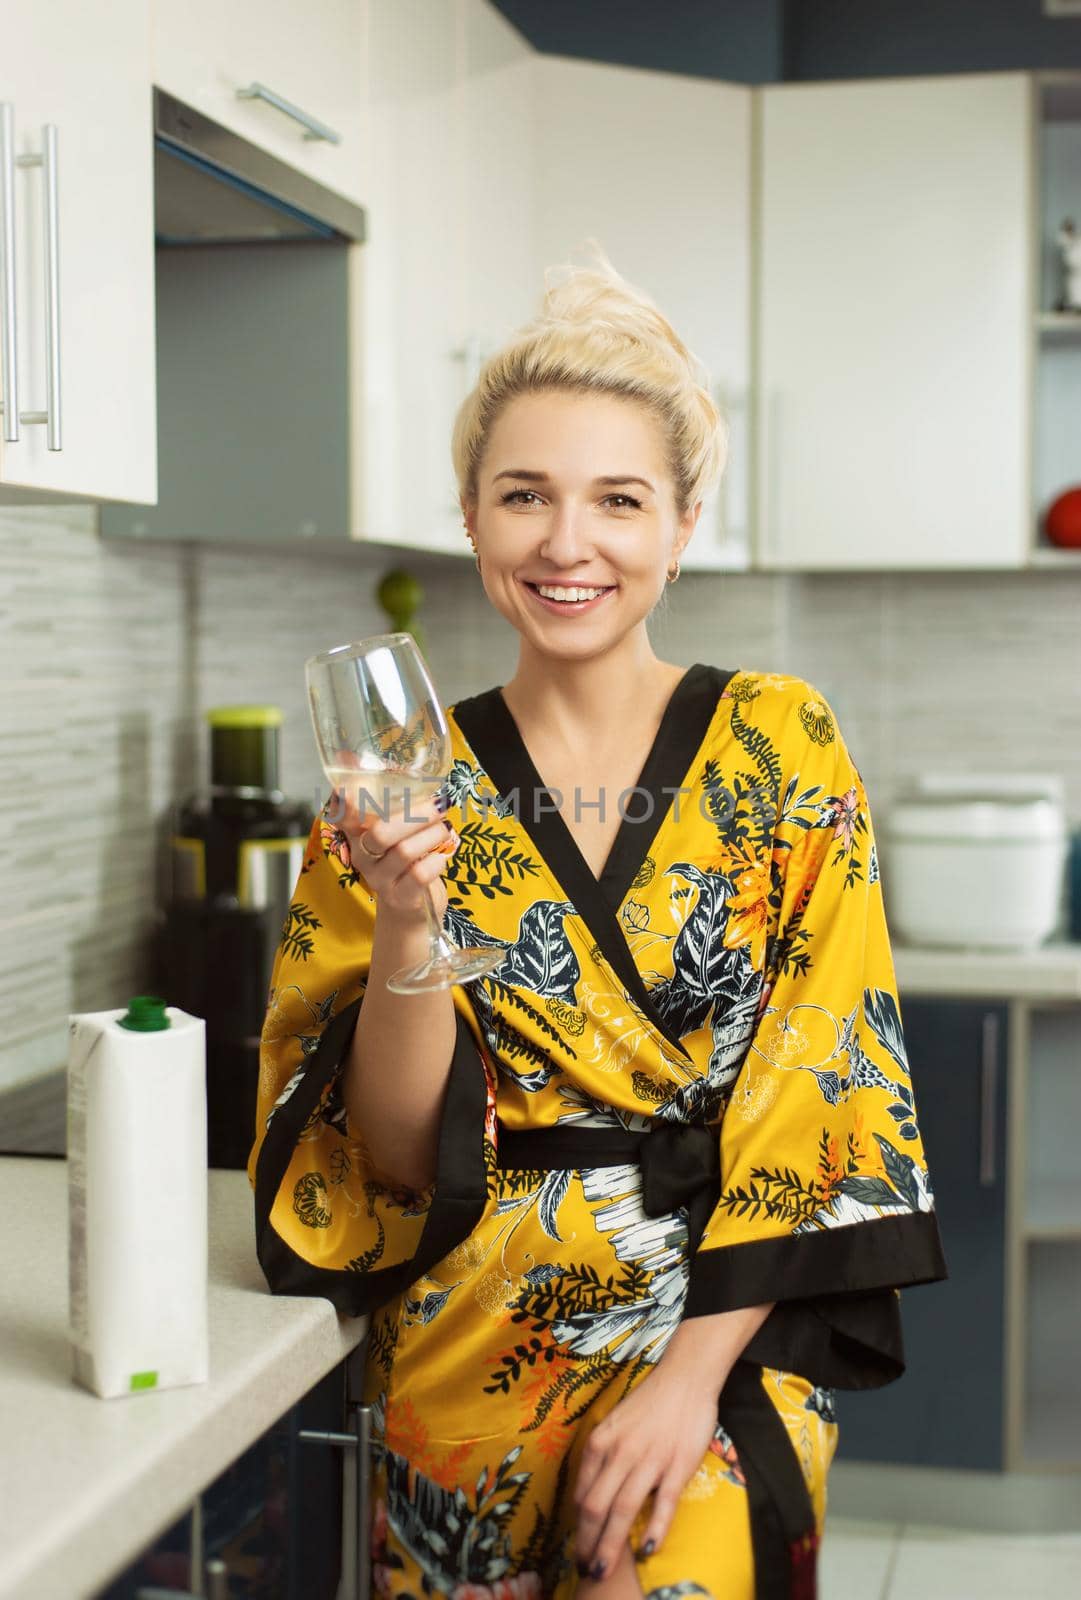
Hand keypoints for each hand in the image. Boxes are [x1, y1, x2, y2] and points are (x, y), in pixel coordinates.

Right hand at [328, 786, 458, 919]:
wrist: (405, 910)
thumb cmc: (402, 862)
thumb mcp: (393, 834)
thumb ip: (395, 806)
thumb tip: (406, 772)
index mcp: (358, 836)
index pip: (344, 815)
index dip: (347, 800)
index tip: (357, 783)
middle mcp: (363, 857)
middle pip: (381, 832)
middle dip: (416, 815)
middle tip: (439, 805)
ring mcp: (380, 880)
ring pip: (404, 852)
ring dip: (432, 835)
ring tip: (445, 828)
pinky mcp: (400, 898)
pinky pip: (419, 875)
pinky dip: (436, 861)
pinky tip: (441, 856)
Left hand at [573, 1359, 724, 1581]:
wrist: (685, 1378)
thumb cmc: (649, 1403)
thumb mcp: (614, 1425)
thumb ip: (603, 1457)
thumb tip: (591, 1494)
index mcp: (600, 1442)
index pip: (581, 1494)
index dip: (577, 1527)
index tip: (578, 1548)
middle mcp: (619, 1452)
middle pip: (595, 1508)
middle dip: (587, 1545)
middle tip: (586, 1570)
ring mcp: (648, 1460)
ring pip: (622, 1511)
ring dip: (609, 1547)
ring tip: (603, 1572)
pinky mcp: (676, 1465)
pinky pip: (662, 1504)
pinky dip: (654, 1530)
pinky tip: (647, 1550)